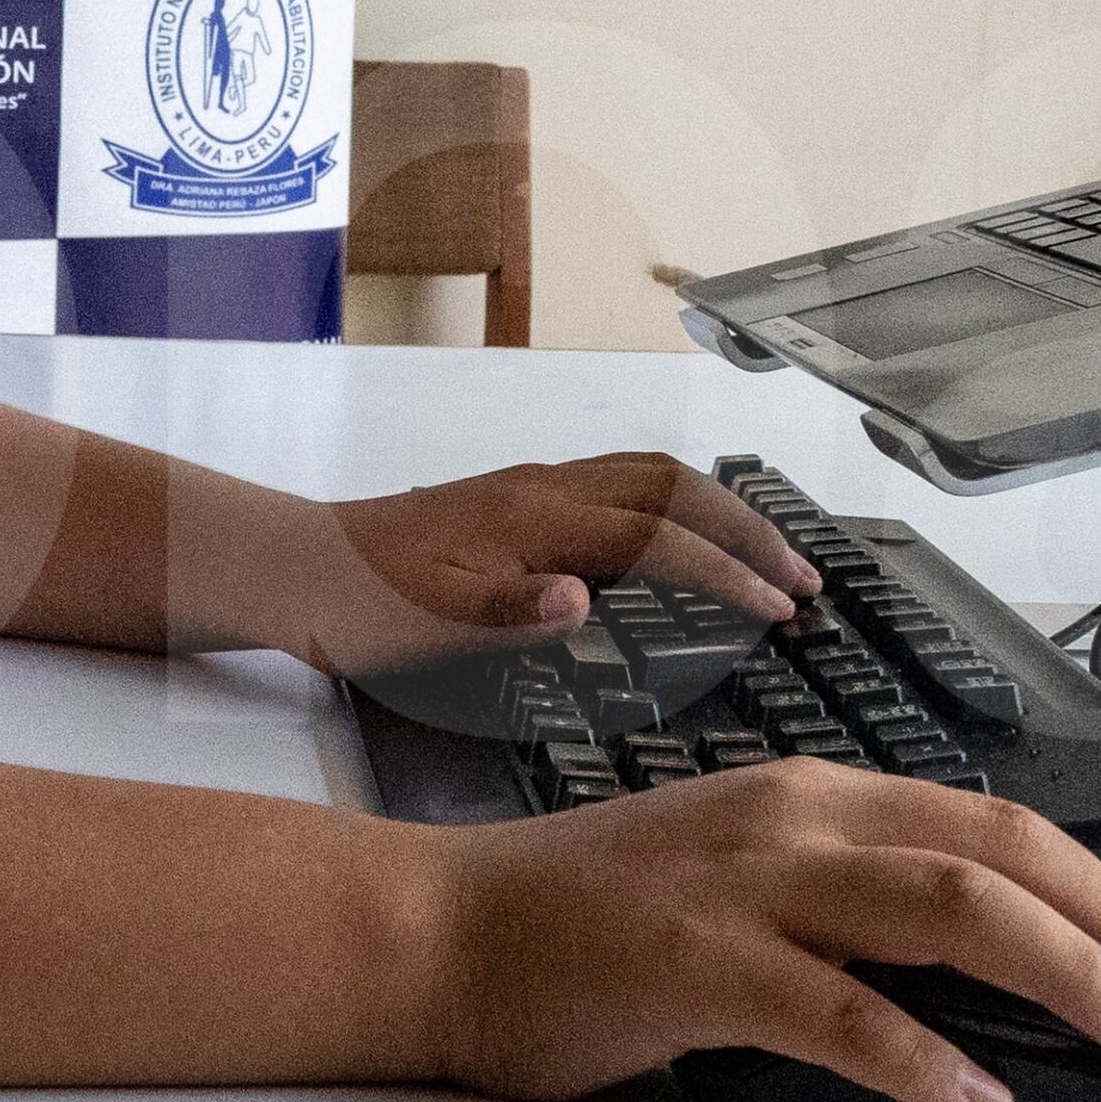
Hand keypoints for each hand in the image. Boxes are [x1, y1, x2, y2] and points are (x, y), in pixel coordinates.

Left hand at [284, 453, 822, 675]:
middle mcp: (545, 489)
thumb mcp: (426, 624)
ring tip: (770, 558)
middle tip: (806, 581)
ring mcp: (535, 487)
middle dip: (751, 531)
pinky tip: (688, 542)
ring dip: (721, 513)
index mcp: (533, 520)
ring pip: (654, 477)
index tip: (782, 609)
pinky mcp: (522, 498)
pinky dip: (679, 507)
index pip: (658, 537)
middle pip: (676, 487)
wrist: (293, 565)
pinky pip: (625, 484)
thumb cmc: (357, 604)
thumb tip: (584, 600)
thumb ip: (510, 612)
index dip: (728, 573)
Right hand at [414, 764, 1100, 1101]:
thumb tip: (966, 976)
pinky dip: (927, 1058)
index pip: (992, 822)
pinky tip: (980, 1101)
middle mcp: (794, 821)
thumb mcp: (733, 876)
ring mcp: (747, 888)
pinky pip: (843, 1013)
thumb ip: (837, 901)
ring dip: (1059, 973)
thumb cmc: (580, 925)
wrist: (438, 933)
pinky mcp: (699, 966)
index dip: (1094, 886)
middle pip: (997, 853)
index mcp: (810, 797)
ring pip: (948, 909)